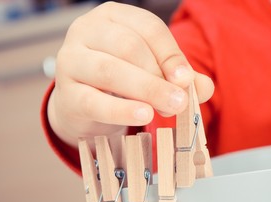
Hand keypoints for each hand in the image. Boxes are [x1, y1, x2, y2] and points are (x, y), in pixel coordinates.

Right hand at [47, 2, 213, 146]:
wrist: (82, 105)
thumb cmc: (121, 82)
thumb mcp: (150, 71)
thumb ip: (178, 77)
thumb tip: (204, 88)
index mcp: (112, 17)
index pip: (148, 27)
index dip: (171, 54)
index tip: (187, 80)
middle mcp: (87, 31)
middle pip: (129, 47)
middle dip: (159, 76)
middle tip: (180, 101)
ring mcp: (71, 60)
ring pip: (111, 70)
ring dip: (146, 90)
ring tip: (169, 108)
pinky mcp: (66, 93)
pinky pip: (94, 101)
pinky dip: (121, 109)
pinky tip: (143, 115)